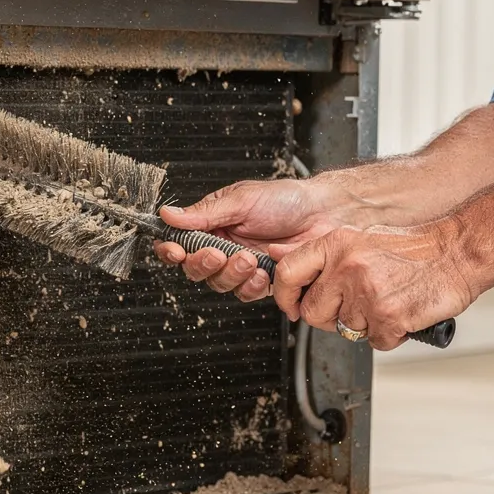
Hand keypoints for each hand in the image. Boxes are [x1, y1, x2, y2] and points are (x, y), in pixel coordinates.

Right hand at [153, 178, 362, 301]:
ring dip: (231, 274)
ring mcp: (243, 265)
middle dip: (204, 264)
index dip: (172, 250)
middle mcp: (225, 246)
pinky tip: (263, 272)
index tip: (176, 250)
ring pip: (220, 284)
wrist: (324, 213)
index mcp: (214, 224)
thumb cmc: (286, 200)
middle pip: (196, 269)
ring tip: (249, 258)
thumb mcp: (242, 200)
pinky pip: (246, 293)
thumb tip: (169, 215)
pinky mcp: (263, 280)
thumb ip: (204, 213)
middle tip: (219, 253)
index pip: (181, 242)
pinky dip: (251, 286)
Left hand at [271, 221, 474, 349]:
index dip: (284, 296)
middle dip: (332, 318)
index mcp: (337, 245)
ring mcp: (367, 293)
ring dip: (366, 325)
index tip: (292, 306)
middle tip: (356, 308)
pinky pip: (375, 342)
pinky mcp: (388, 316)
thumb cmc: (415, 249)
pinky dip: (389, 335)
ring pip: (347, 330)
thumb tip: (284, 264)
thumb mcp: (362, 239)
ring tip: (388, 302)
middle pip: (314, 312)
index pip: (288, 273)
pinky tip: (402, 313)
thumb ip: (325, 256)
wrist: (458, 253)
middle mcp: (347, 267)